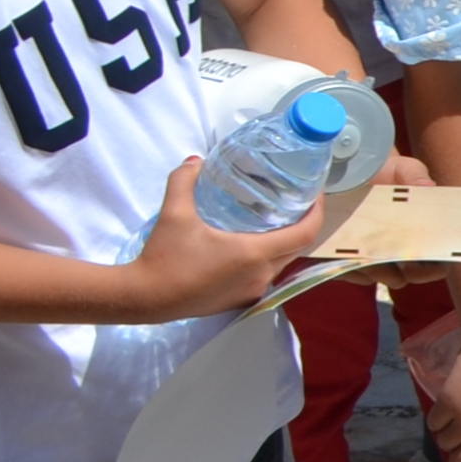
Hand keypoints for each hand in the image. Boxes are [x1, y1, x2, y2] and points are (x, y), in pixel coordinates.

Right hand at [113, 158, 340, 321]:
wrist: (143, 298)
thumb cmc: (164, 257)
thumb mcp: (174, 213)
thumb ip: (184, 181)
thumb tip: (195, 160)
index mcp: (255, 254)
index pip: (306, 233)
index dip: (317, 211)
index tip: (315, 193)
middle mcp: (261, 275)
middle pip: (298, 248)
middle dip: (303, 224)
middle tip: (295, 201)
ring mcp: (252, 291)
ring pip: (282, 264)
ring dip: (284, 243)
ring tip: (275, 219)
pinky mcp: (239, 300)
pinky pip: (266, 276)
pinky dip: (268, 260)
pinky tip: (253, 245)